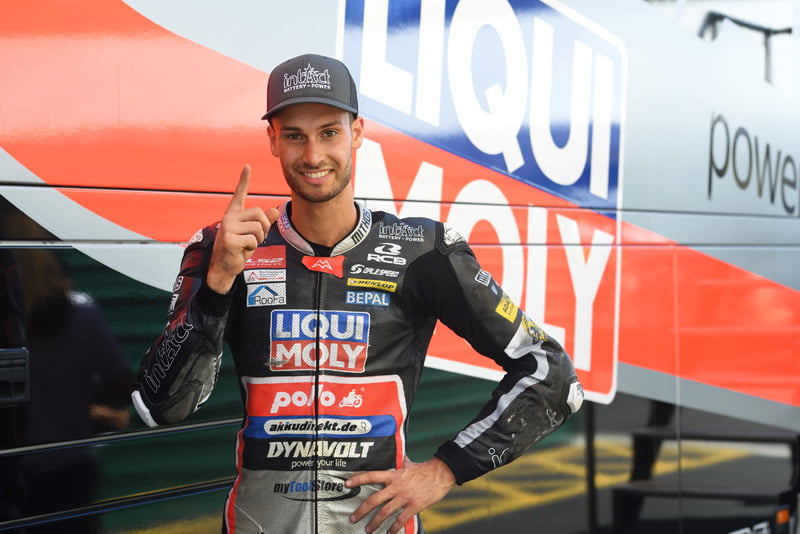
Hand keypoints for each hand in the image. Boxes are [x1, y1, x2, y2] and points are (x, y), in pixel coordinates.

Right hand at [206, 165, 279, 293]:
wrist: (224, 267)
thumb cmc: (238, 250)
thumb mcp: (252, 234)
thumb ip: (263, 222)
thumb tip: (275, 210)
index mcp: (234, 214)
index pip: (239, 194)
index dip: (244, 180)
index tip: (247, 166)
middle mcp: (230, 217)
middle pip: (260, 214)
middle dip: (264, 228)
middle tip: (255, 238)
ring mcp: (228, 227)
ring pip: (259, 228)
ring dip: (258, 240)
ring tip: (246, 245)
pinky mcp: (230, 239)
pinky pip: (253, 240)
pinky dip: (252, 248)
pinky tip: (241, 251)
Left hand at [346, 456, 455, 533]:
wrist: (441, 474)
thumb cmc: (424, 469)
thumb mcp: (408, 463)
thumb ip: (399, 463)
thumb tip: (394, 454)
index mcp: (393, 475)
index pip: (371, 476)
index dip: (358, 479)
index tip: (346, 484)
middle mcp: (396, 486)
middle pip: (374, 500)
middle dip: (361, 511)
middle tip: (353, 518)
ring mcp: (405, 497)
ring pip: (385, 512)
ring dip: (374, 523)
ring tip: (368, 530)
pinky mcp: (414, 506)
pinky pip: (400, 519)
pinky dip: (393, 528)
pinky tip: (389, 532)